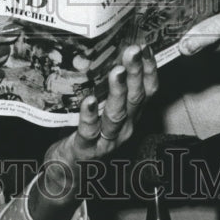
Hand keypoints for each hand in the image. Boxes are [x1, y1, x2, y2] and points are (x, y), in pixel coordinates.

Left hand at [42, 45, 157, 179]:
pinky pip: (89, 131)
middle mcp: (124, 127)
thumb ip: (110, 88)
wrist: (70, 172)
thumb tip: (110, 53)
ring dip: (118, 92)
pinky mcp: (86, 149)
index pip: (147, 91)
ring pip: (116, 115)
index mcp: (130, 115)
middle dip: (135, 73)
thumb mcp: (104, 110)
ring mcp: (107, 140)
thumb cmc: (88, 134)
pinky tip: (89, 100)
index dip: (149, 70)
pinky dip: (90, 115)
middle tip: (134, 50)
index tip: (146, 46)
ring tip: (117, 72)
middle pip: (134, 98)